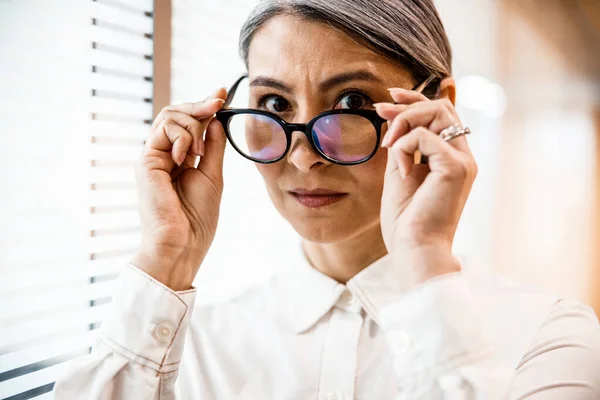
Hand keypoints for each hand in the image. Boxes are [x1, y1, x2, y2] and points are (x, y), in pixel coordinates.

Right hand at [131, 89, 226, 290]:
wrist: (183, 242)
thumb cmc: (197, 216)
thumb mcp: (212, 174)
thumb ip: (212, 146)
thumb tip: (216, 119)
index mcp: (178, 160)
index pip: (188, 124)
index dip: (205, 106)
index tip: (223, 93)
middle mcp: (162, 155)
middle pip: (176, 113)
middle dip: (200, 105)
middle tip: (219, 101)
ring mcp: (152, 157)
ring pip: (170, 116)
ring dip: (192, 126)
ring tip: (198, 151)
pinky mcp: (145, 161)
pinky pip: (164, 130)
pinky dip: (182, 136)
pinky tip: (187, 156)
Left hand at [375, 88, 477, 290]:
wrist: (414, 250)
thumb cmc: (406, 221)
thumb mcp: (399, 173)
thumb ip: (400, 146)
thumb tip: (391, 117)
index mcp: (451, 158)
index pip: (441, 113)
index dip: (415, 98)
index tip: (388, 96)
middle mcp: (463, 156)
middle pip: (442, 106)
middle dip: (407, 104)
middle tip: (379, 112)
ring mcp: (463, 161)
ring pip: (437, 112)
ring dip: (404, 121)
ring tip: (388, 146)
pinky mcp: (456, 168)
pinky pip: (425, 137)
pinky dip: (404, 148)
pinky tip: (401, 173)